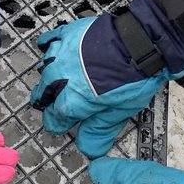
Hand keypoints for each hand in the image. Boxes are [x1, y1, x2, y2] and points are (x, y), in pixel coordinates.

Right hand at [31, 17, 166, 157]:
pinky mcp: (67, 35)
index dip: (59, 124)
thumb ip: (98, 130)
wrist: (139, 42)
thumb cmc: (132, 78)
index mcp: (69, 102)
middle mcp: (57, 79)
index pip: (53, 120)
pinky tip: (48, 47)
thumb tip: (88, 149)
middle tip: (58, 104)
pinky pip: (49, 40)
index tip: (63, 125)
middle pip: (44, 95)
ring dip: (50, 77)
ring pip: (45, 70)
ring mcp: (60, 55)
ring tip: (58, 79)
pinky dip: (47, 45)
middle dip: (49, 102)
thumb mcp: (118, 112)